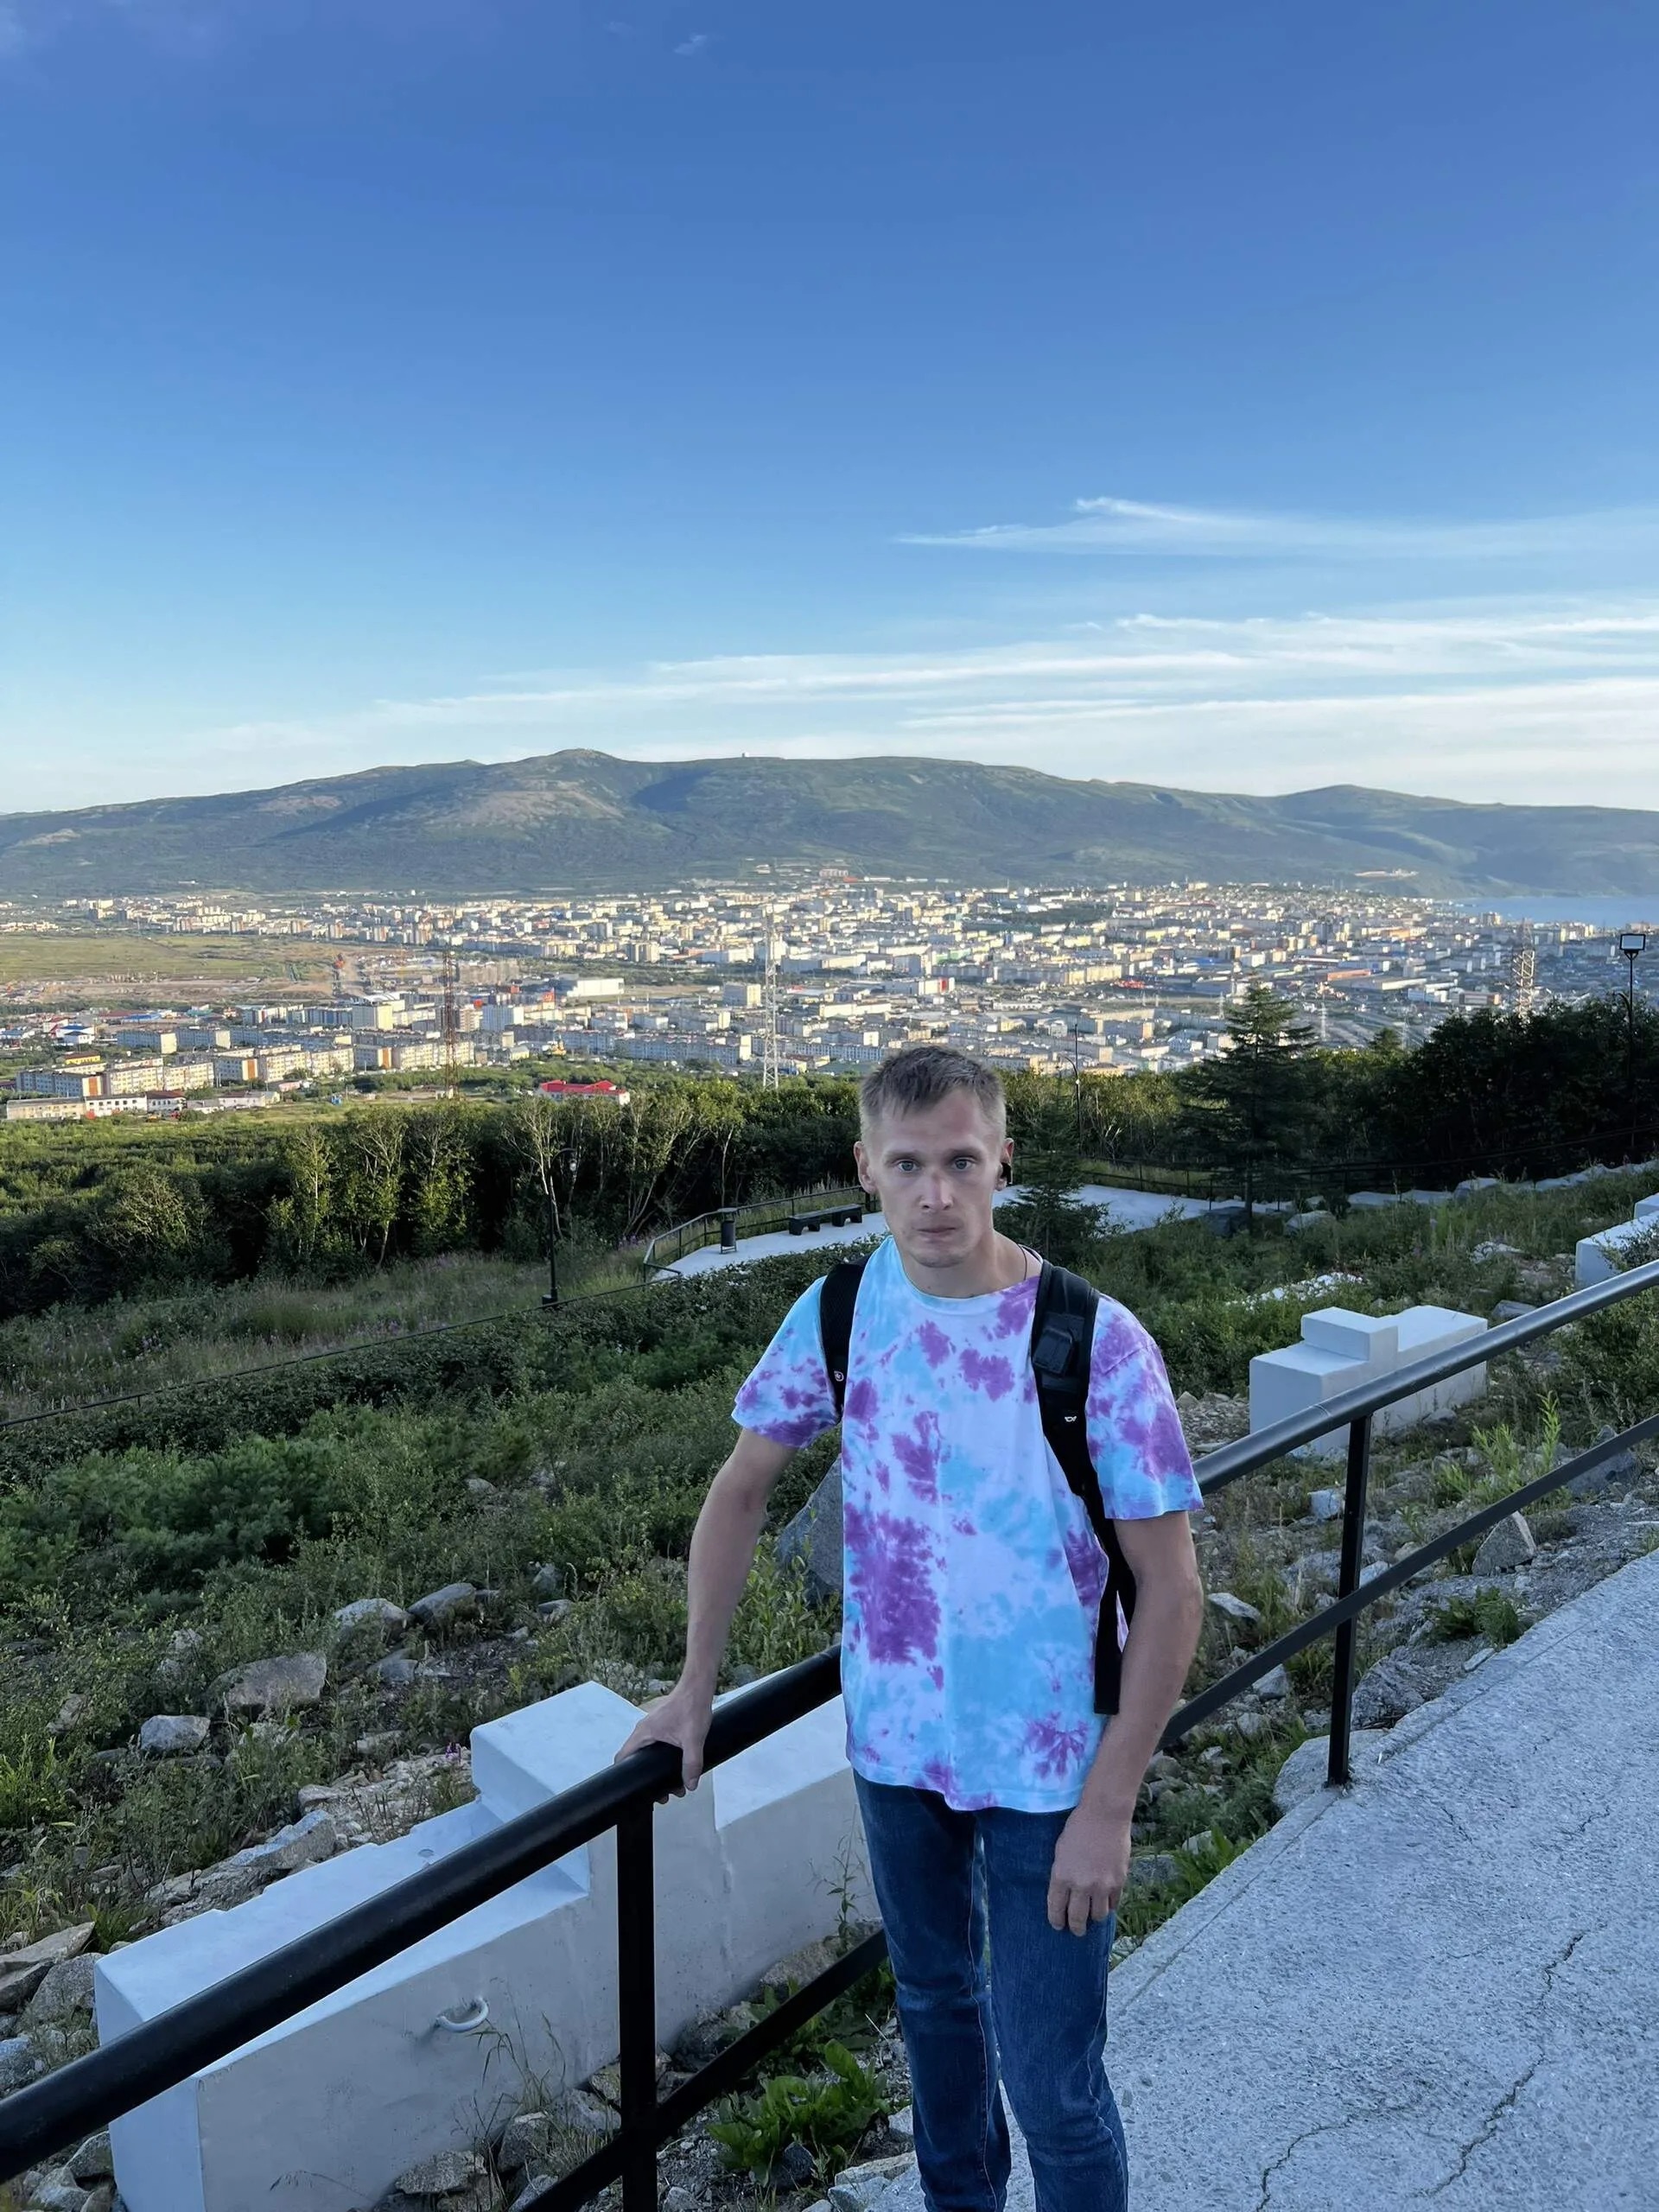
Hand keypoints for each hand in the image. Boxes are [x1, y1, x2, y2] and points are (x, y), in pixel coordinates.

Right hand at [613, 1681, 713, 1798]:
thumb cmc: (691, 1708)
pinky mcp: (661, 1724)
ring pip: (647, 1752)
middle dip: (647, 1778)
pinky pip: (655, 1745)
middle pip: (635, 1758)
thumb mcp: (693, 1740)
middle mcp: (643, 1730)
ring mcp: (651, 1727)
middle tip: (664, 1794)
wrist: (698, 1687)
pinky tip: (676, 1766)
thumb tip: (691, 1785)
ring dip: (656, 1769)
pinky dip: (661, 1758)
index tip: (637, 1790)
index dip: (625, 1776)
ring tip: (675, 1785)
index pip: (622, 1757)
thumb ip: (691, 1764)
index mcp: (643, 1733)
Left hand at [1046, 1804, 1130, 1936]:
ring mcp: (1102, 1885)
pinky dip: (1109, 1904)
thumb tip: (1066, 1894)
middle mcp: (1081, 1885)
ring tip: (1093, 1914)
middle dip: (1076, 1928)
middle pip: (1078, 1919)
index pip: (1056, 1909)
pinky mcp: (1119, 1882)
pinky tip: (1106, 1901)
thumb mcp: (1061, 1851)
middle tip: (1077, 1930)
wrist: (1105, 1815)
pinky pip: (1114, 1904)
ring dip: (1094, 1917)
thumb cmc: (1078, 1828)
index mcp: (1061, 1876)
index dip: (1057, 1921)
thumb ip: (1062, 1875)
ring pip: (1099, 1916)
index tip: (1058, 1925)